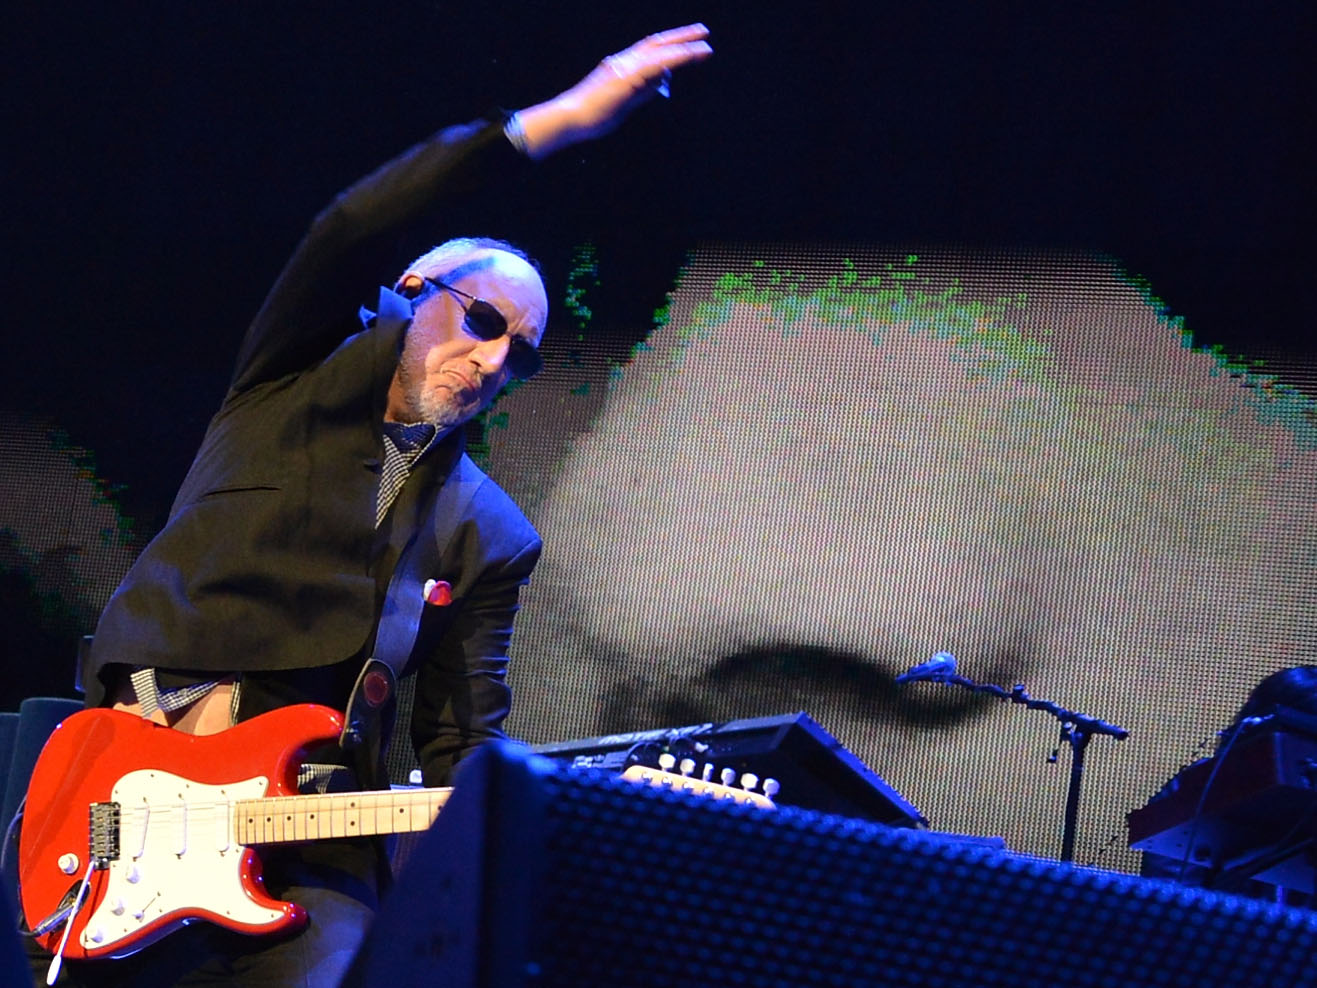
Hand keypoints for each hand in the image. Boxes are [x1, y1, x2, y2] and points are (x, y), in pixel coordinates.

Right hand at [516, 24, 712, 158]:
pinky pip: (657, 64)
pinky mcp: (628, 78)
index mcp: (621, 64)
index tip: (688, 40)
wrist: (571, 117)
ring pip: (661, 52)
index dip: (670, 42)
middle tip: (704, 32)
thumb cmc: (593, 114)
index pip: (650, 48)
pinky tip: (690, 56)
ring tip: (706, 47)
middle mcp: (624, 60)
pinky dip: (676, 58)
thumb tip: (662, 81)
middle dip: (682, 37)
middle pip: (657, 43)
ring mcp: (626, 67)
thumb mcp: (624, 101)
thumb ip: (643, 90)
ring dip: (685, 48)